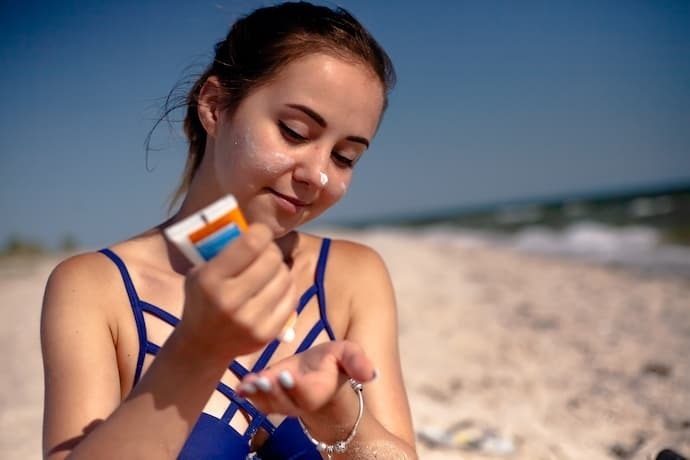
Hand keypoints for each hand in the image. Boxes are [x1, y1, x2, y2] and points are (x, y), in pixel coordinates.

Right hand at [176, 223, 297, 360]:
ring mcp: (250, 320)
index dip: (261, 232)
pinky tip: (275, 287)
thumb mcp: (200, 271)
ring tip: (269, 271)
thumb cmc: (203, 299)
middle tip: (265, 253)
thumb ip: (224, 250)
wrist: (202, 346)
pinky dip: (287, 288)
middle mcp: (229, 300)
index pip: (251, 243)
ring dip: (280, 269)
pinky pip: (291, 298)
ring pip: (285, 277)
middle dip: (271, 250)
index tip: (260, 233)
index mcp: (210, 279)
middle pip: (271, 259)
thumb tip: (257, 227)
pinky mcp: (267, 334)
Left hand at [236, 340, 376, 416]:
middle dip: (273, 391)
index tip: (287, 375)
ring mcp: (282, 401)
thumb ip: (358, 362)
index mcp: (319, 389)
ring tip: (250, 382)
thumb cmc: (333, 363)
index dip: (296, 386)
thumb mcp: (349, 355)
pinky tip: (241, 386)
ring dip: (258, 394)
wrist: (320, 376)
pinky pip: (258, 400)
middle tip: (264, 380)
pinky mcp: (269, 397)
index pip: (308, 392)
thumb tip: (373, 374)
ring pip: (269, 402)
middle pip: (285, 400)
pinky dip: (248, 394)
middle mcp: (299, 400)